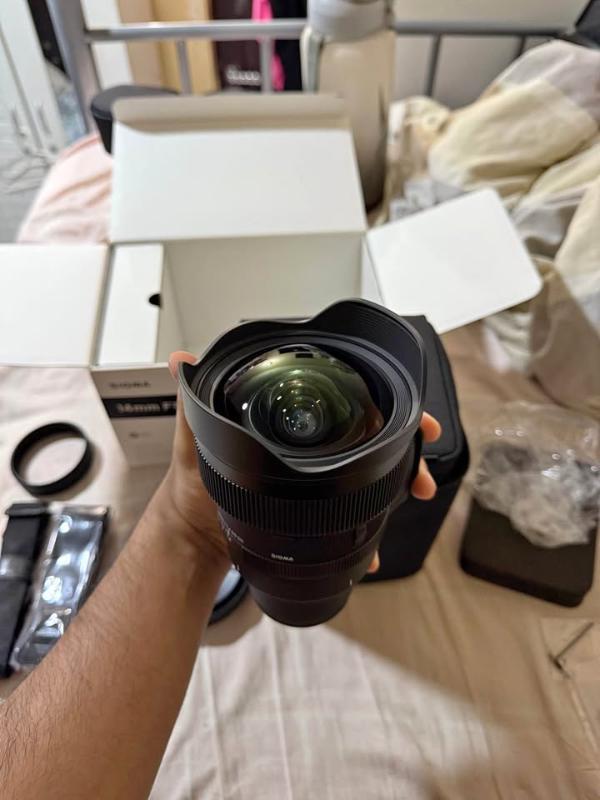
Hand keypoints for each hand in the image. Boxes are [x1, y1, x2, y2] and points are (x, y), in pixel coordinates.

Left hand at [164, 352, 440, 574]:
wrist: (193, 538)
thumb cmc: (192, 484)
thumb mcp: (192, 439)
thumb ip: (191, 400)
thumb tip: (181, 360)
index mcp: (286, 417)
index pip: (345, 397)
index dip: (384, 402)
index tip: (413, 417)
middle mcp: (306, 442)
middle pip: (371, 434)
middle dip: (405, 448)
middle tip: (421, 470)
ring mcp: (313, 475)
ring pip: (369, 471)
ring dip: (397, 482)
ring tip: (413, 494)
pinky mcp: (313, 506)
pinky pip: (350, 509)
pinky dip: (368, 525)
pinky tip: (375, 546)